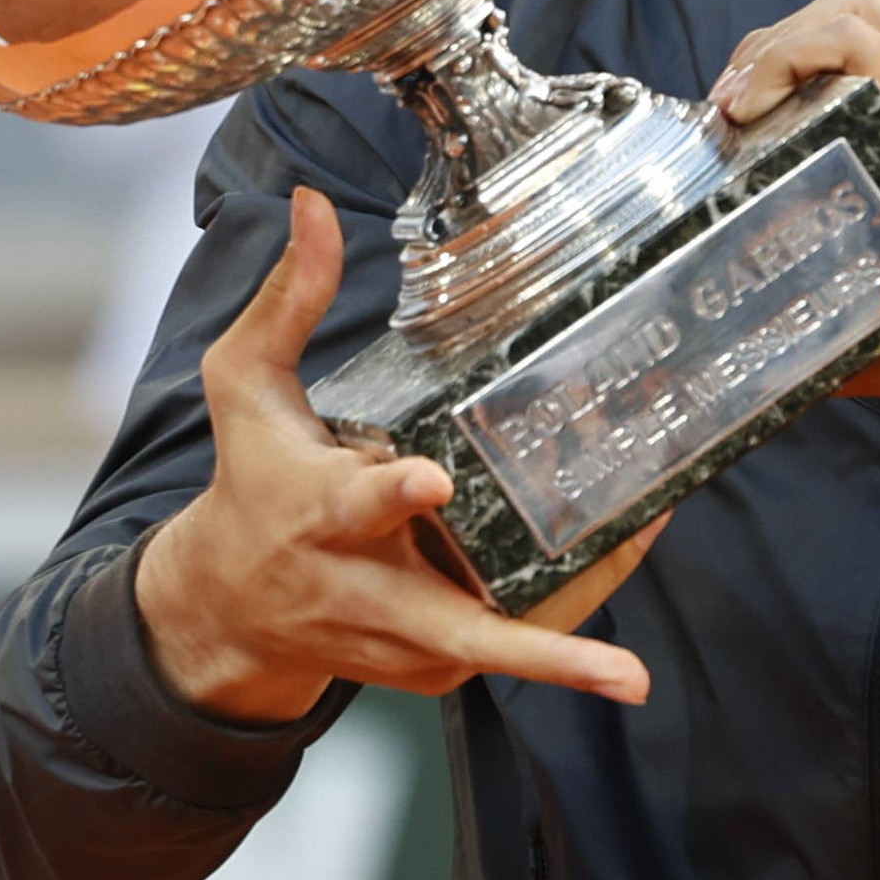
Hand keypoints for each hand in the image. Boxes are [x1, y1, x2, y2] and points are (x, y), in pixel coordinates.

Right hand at [132, 189, 662, 724]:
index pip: (355, 507)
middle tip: (625, 675)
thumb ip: (290, 299)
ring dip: (584, 629)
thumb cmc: (250, 482)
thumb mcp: (246, 386)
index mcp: (315, 515)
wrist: (228, 610)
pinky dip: (574, 615)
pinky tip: (630, 549)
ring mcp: (407, 640)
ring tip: (651, 606)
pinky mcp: (434, 667)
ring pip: (505, 641)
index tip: (431, 479)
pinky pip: (514, 641)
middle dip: (539, 651)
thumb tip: (313, 204)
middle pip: (455, 627)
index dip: (395, 498)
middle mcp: (366, 589)